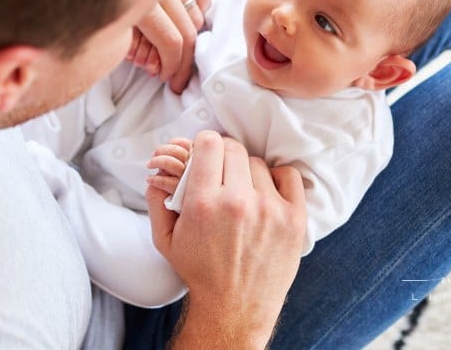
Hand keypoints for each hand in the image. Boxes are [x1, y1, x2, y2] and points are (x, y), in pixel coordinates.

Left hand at [127, 0, 210, 93]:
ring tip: (174, 53)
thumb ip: (135, 47)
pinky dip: (197, 12)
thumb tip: (155, 65)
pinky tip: (183, 24)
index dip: (173, 68)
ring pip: (197, 15)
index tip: (169, 82)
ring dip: (189, 39)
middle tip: (176, 78)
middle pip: (188, 31)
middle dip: (184, 62)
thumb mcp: (108, 25)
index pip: (171, 41)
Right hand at [145, 132, 306, 347]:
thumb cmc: (200, 271)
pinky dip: (278, 179)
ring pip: (257, 163)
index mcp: (203, 203)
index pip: (208, 143)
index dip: (204, 144)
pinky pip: (288, 175)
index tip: (205, 155)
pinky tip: (267, 194)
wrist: (235, 308)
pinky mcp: (294, 218)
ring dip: (247, 174)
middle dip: (223, 158)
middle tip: (221, 175)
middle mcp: (237, 202)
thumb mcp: (166, 239)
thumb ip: (157, 200)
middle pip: (233, 148)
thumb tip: (156, 170)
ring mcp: (270, 209)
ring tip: (242, 195)